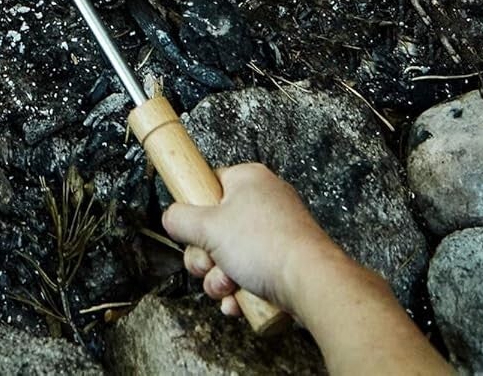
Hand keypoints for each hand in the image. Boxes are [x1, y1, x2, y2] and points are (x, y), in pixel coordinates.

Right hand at [162, 163, 344, 317]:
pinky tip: (239, 302)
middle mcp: (264, 202)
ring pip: (231, 256)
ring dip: (220, 278)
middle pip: (215, 228)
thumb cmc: (266, 247)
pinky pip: (251, 274)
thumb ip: (179, 219)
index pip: (209, 186)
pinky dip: (241, 291)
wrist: (312, 285)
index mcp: (248, 180)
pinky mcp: (285, 262)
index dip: (196, 212)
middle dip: (206, 257)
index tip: (193, 230)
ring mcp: (276, 234)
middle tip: (210, 264)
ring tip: (229, 287)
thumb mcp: (207, 227)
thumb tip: (171, 219)